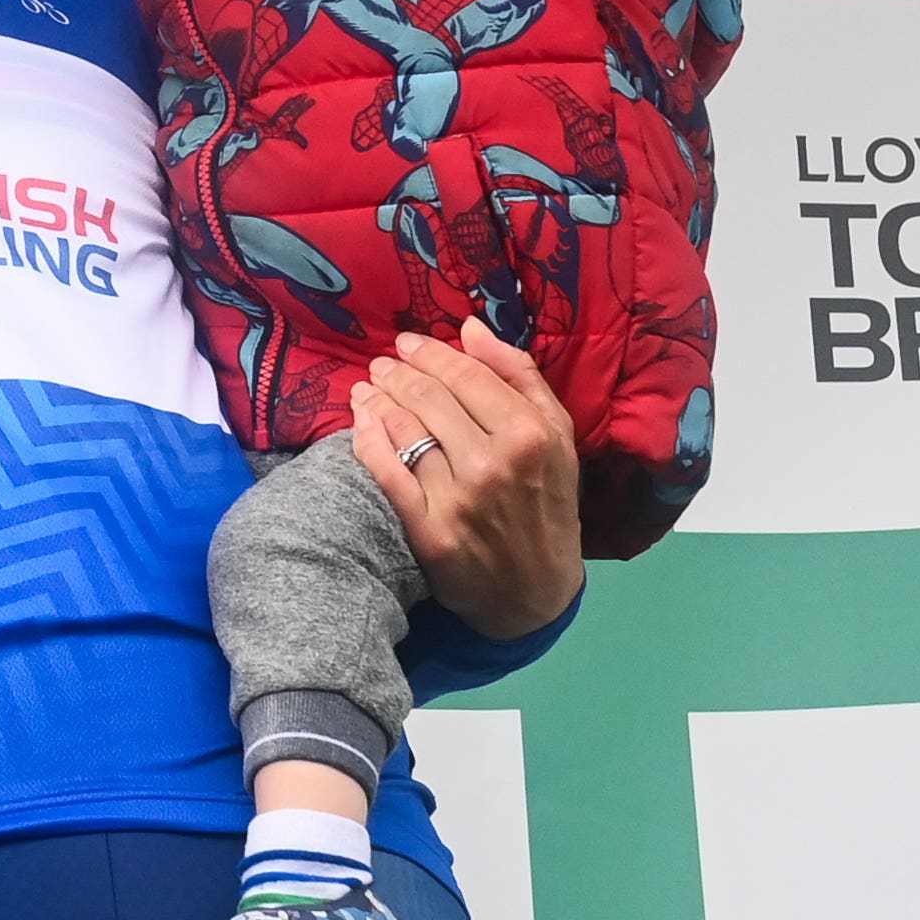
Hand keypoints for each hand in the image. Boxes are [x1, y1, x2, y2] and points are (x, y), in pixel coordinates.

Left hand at [351, 320, 583, 643]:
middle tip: (383, 363)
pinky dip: (367, 437)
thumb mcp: (558, 437)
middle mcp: (492, 462)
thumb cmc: (549, 505)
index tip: (408, 343)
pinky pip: (385, 470)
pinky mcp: (427, 529)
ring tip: (369, 385)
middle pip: (428, 397)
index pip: (465, 375)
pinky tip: (360, 419)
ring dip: (377, 398)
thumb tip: (469, 327)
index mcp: (529, 434)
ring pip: (402, 428)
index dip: (430, 353)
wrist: (536, 592)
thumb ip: (519, 376)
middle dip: (398, 372)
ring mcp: (456, 498)